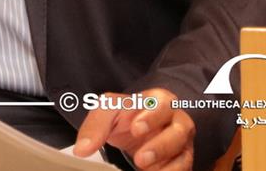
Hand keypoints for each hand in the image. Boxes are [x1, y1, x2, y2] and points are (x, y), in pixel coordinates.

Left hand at [73, 88, 194, 170]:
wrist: (134, 130)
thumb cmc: (126, 115)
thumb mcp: (107, 112)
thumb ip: (95, 127)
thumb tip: (82, 150)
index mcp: (158, 100)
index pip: (161, 103)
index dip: (151, 116)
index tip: (135, 129)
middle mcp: (175, 119)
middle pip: (181, 128)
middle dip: (161, 144)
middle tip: (140, 157)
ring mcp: (181, 141)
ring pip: (184, 151)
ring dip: (164, 163)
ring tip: (142, 167)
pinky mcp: (183, 159)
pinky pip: (184, 167)